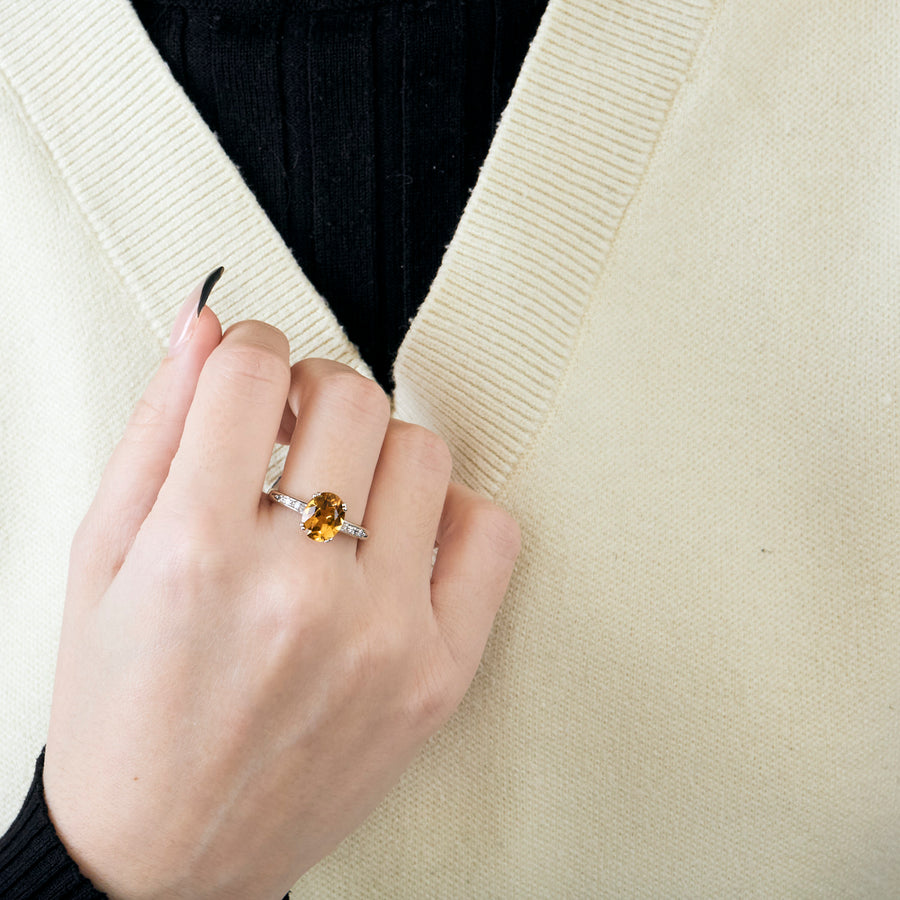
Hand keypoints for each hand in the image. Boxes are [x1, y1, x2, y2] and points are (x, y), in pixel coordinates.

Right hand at [42, 277, 520, 898]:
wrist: (168, 856)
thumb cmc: (123, 713)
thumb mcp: (103, 558)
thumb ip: (159, 427)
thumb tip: (208, 325)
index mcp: (197, 553)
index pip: (255, 373)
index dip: (250, 347)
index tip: (252, 369)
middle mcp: (300, 592)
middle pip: (353, 397)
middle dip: (315, 390)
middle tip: (294, 426)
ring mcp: (383, 634)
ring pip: (424, 451)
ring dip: (378, 447)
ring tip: (342, 488)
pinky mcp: (439, 673)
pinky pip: (491, 533)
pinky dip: (452, 511)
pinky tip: (404, 534)